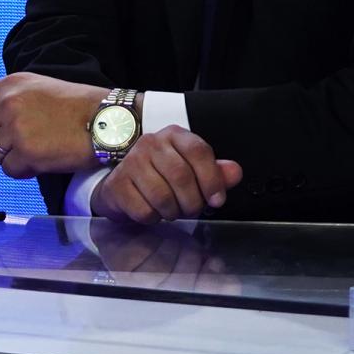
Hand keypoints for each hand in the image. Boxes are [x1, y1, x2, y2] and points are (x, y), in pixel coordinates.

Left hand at [0, 72, 103, 177]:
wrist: (107, 121)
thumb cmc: (79, 106)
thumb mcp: (40, 87)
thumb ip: (13, 98)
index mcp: (11, 84)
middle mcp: (8, 103)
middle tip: (17, 147)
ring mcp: (16, 128)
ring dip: (10, 158)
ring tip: (34, 153)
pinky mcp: (27, 153)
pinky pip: (9, 170)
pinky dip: (22, 171)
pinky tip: (41, 162)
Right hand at [91, 126, 241, 224]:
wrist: (126, 184)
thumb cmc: (164, 177)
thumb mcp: (194, 172)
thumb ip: (216, 173)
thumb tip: (235, 172)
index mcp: (175, 136)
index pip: (198, 151)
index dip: (212, 179)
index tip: (217, 200)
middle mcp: (151, 143)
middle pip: (181, 176)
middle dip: (192, 202)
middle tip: (192, 209)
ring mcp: (131, 162)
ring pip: (162, 196)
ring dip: (172, 212)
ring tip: (172, 209)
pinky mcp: (118, 183)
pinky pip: (144, 210)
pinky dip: (153, 218)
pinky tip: (152, 210)